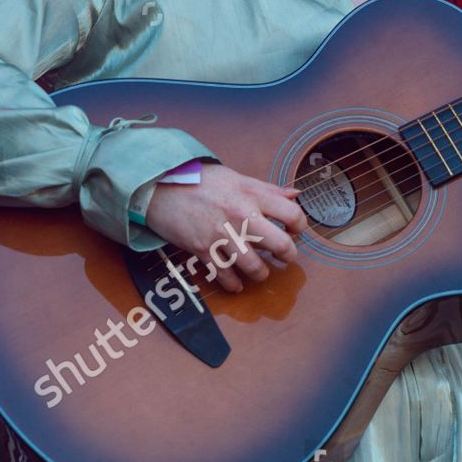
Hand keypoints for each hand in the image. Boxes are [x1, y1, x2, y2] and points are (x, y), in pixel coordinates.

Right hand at [144, 165, 305, 292]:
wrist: (160, 187)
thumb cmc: (201, 180)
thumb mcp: (238, 177)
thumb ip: (268, 189)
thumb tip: (295, 194)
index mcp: (252, 195)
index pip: (291, 214)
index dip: (300, 225)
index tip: (296, 230)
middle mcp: (241, 216)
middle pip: (279, 244)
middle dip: (289, 255)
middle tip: (286, 256)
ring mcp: (222, 235)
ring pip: (254, 266)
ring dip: (261, 273)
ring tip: (261, 271)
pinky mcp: (203, 250)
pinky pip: (224, 276)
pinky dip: (234, 284)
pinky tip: (237, 284)